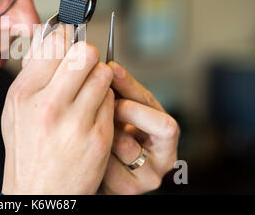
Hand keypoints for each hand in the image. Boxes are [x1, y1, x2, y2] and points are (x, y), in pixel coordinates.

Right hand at [1, 25, 114, 194]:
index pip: (55, 42)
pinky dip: (106, 102)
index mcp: (23, 94)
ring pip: (103, 74)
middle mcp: (48, 106)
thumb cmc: (27, 147)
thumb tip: (50, 36)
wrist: (39, 192)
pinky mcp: (98, 137)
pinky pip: (111, 100)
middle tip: (84, 65)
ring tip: (89, 91)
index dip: (67, 35)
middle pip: (85, 52)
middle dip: (88, 55)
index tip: (70, 37)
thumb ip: (31, 72)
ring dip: (99, 78)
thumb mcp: (15, 108)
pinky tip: (93, 114)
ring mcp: (75, 122)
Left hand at [101, 62, 179, 194]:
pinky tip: (88, 150)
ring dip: (106, 132)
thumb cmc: (111, 137)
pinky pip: (110, 166)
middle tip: (105, 103)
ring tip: (91, 126)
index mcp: (165, 132)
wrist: (97, 173)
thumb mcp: (120, 112)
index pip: (155, 102)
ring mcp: (151, 175)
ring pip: (128, 145)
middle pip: (161, 125)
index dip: (132, 84)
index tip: (111, 68)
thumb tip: (108, 65)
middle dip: (127, 109)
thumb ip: (118, 92)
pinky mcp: (132, 189)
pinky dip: (96, 155)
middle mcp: (165, 155)